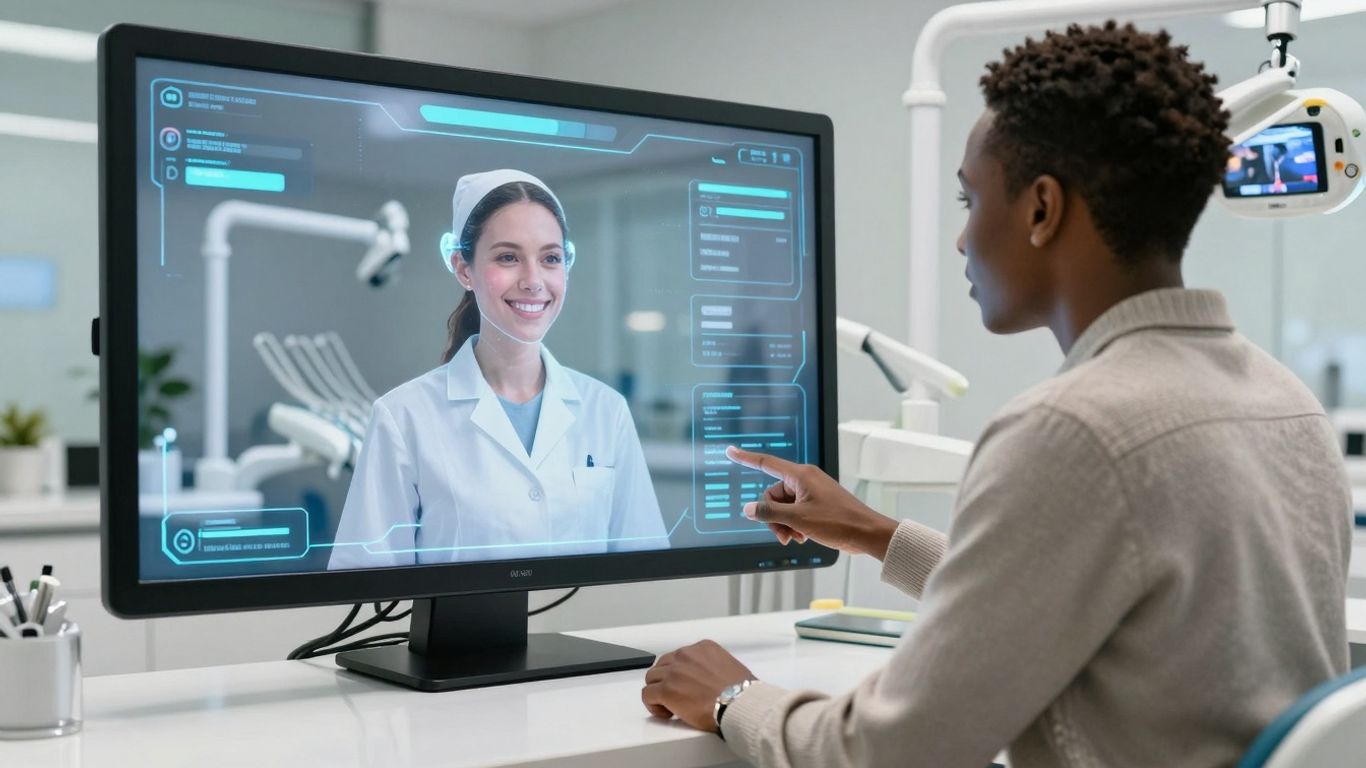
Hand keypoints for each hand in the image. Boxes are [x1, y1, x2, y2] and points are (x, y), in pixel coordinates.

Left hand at [641, 639, 755, 731]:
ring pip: (652, 678)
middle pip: (663, 665)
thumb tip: (709, 680)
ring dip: (658, 692)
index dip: (680, 673)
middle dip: (666, 681)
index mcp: (703, 648)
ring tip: (670, 706)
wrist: (739, 704)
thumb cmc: (741, 692)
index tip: (686, 685)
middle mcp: (686, 655)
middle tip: (677, 696)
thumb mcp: (729, 666)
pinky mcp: (666, 690)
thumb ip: (713, 666)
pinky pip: (647, 694)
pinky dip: (653, 705)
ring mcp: (674, 672)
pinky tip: (666, 713)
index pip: (680, 656)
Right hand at [725, 445, 898, 559]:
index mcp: (800, 475)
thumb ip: (770, 513)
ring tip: (794, 538)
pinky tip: (801, 536)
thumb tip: (750, 509)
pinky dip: (794, 524)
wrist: (865, 533)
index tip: (731, 451)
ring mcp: (811, 492)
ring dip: (784, 523)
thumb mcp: (798, 519)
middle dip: (773, 516)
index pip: (766, 463)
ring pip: (783, 506)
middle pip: (773, 495)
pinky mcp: (817, 504)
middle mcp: (805, 480)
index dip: (745, 458)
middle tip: (782, 534)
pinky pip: (795, 511)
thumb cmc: (838, 522)